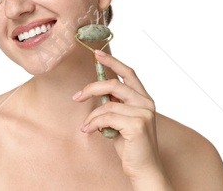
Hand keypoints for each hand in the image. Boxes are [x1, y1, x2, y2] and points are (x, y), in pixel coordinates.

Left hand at [72, 50, 169, 188]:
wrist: (143, 167)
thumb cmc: (130, 144)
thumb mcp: (120, 120)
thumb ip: (114, 104)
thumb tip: (95, 91)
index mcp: (143, 99)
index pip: (129, 73)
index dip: (113, 62)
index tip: (97, 54)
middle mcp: (146, 103)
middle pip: (113, 84)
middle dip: (91, 88)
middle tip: (76, 97)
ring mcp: (143, 113)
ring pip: (107, 104)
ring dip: (92, 116)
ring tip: (87, 126)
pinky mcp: (137, 125)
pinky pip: (105, 117)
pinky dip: (93, 124)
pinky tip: (89, 131)